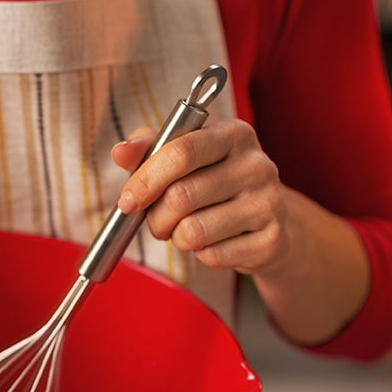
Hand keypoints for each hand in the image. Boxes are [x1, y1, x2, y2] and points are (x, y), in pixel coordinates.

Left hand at [113, 120, 290, 275]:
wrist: (267, 220)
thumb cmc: (216, 184)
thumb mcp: (186, 160)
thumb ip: (150, 150)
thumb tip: (121, 150)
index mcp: (234, 135)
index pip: (181, 152)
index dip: (146, 179)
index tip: (127, 201)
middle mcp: (257, 166)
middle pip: (181, 196)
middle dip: (156, 217)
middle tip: (157, 222)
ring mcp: (269, 204)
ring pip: (193, 231)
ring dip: (177, 238)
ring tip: (185, 231)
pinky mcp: (271, 241)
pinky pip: (213, 256)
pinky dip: (201, 255)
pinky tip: (212, 243)